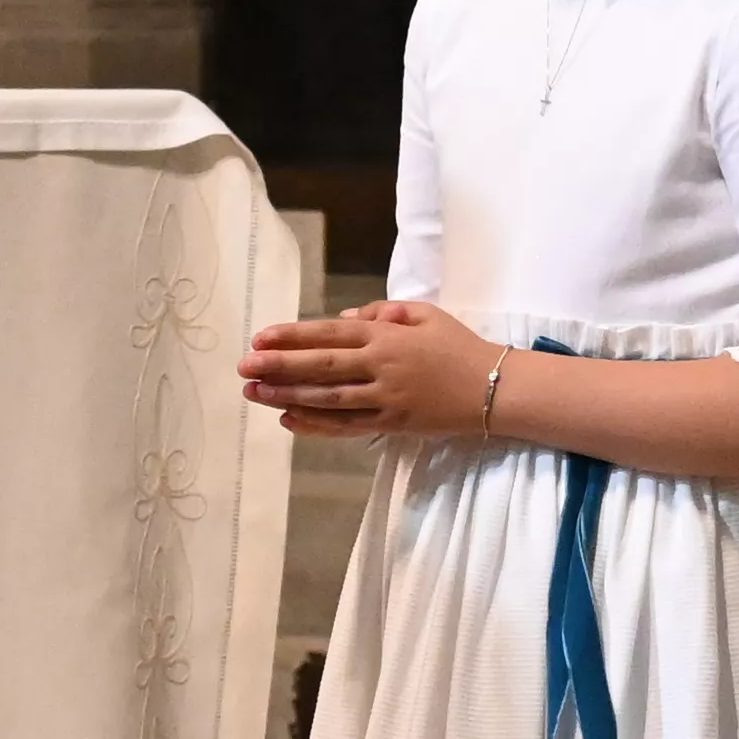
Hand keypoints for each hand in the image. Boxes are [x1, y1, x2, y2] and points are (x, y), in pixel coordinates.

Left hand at [241, 299, 503, 441]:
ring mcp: (385, 398)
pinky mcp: (391, 424)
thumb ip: (383, 313)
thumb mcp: (425, 316)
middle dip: (279, 365)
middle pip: (321, 366)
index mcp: (386, 336)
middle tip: (244, 366)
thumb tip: (343, 319)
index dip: (292, 336)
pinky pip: (346, 426)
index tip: (260, 337)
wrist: (494, 388)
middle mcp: (381, 366)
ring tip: (254, 392)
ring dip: (287, 394)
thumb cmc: (458, 346)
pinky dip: (315, 424)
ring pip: (327, 398)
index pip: (329, 334)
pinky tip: (288, 419)